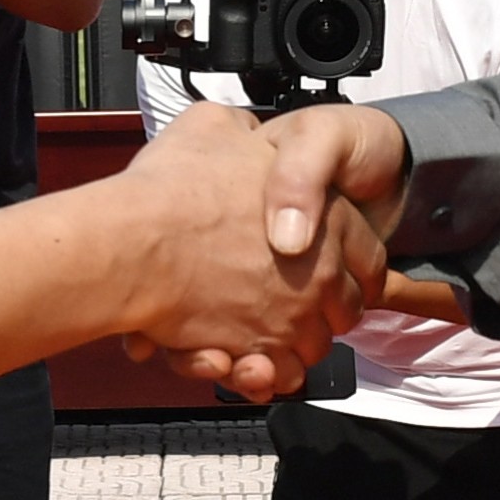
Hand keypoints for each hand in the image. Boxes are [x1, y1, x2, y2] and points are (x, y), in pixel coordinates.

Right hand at [107, 104, 385, 395]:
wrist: (132, 243)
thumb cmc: (172, 188)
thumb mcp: (214, 125)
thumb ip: (244, 131)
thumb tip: (247, 134)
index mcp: (327, 217)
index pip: (367, 257)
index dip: (352, 264)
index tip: (335, 270)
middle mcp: (318, 274)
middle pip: (344, 309)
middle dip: (323, 310)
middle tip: (294, 300)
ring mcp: (289, 318)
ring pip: (309, 347)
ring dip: (289, 343)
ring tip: (260, 331)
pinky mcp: (255, 352)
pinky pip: (276, 375)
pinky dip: (262, 371)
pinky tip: (239, 355)